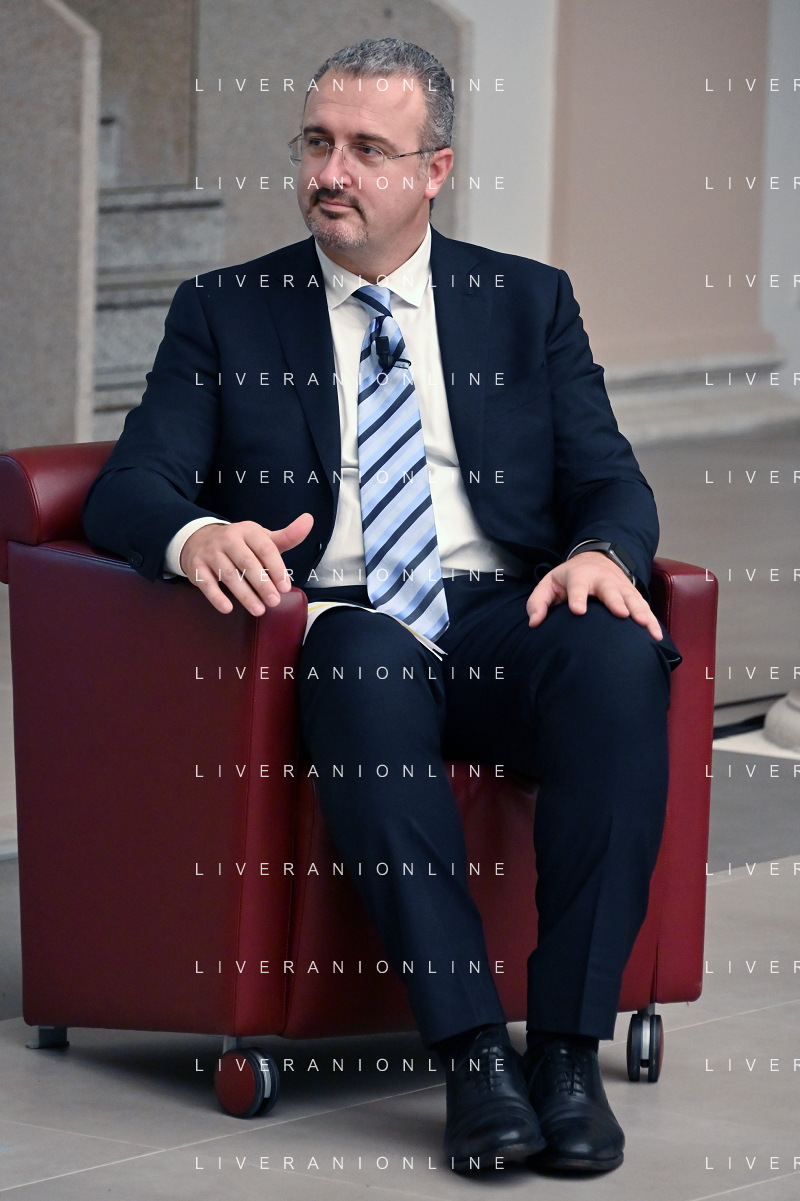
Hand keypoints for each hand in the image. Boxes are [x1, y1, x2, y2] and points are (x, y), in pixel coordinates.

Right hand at [179, 514, 313, 614]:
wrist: (199, 539)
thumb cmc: (239, 543)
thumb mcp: (262, 538)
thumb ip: (287, 536)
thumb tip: (309, 520)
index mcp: (248, 531)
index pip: (265, 548)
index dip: (276, 569)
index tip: (285, 587)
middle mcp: (228, 539)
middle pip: (247, 563)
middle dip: (262, 584)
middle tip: (274, 602)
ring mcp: (210, 552)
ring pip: (228, 575)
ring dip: (244, 594)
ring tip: (258, 610)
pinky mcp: (196, 566)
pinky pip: (205, 582)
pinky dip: (216, 596)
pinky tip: (228, 608)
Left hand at [526, 551, 662, 640]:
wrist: (596, 560)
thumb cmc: (568, 578)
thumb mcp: (549, 584)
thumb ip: (539, 602)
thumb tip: (534, 623)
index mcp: (579, 577)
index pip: (577, 587)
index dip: (578, 597)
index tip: (578, 610)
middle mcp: (602, 580)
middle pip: (610, 591)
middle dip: (616, 601)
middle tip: (621, 614)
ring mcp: (620, 587)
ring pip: (632, 599)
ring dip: (639, 612)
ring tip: (645, 626)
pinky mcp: (633, 595)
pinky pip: (644, 608)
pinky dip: (652, 621)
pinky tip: (656, 636)